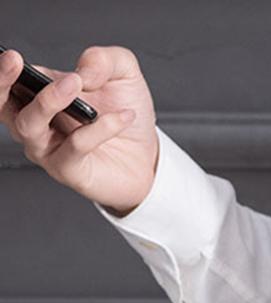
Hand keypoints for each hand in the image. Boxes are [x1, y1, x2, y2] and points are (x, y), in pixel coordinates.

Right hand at [0, 45, 158, 215]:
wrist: (148, 155)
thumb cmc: (124, 112)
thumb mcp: (121, 73)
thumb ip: (102, 60)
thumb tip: (82, 71)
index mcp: (37, 94)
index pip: (8, 81)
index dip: (4, 68)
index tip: (10, 54)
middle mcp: (35, 122)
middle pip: (2, 104)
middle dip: (3, 80)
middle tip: (16, 60)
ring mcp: (47, 149)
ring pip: (30, 125)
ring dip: (49, 100)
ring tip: (76, 83)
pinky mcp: (68, 170)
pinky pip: (76, 145)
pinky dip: (100, 128)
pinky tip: (123, 116)